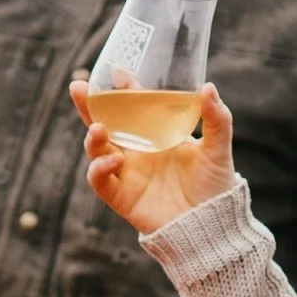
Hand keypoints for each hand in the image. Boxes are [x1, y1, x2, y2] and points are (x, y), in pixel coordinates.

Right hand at [76, 80, 239, 235]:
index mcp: (154, 134)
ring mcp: (125, 172)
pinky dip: (99, 168)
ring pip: (96, 149)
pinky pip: (99, 180)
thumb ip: (216, 118)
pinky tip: (115, 159)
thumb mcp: (217, 147)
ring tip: (100, 128)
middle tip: (78, 88)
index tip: (118, 71)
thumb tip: (208, 88)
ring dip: (92, 137)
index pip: (132, 106)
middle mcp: (135, 150)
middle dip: (88, 105)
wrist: (212, 225)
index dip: (123, 89)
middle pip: (104, 123)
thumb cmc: (214, 186)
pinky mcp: (121, 196)